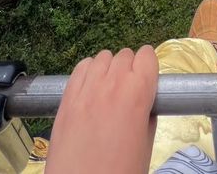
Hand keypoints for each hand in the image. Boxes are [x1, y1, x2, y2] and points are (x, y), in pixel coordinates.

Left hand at [46, 47, 158, 173]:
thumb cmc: (117, 173)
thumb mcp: (146, 145)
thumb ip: (147, 115)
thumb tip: (144, 103)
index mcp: (138, 93)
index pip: (148, 55)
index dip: (149, 66)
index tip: (147, 77)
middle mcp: (112, 83)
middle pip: (125, 54)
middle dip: (130, 67)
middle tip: (129, 89)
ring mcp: (87, 88)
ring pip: (102, 57)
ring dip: (109, 68)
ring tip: (109, 89)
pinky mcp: (67, 97)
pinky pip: (80, 67)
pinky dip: (88, 71)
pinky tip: (91, 88)